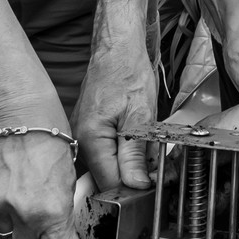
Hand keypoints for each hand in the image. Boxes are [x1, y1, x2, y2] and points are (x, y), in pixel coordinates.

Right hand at [0, 127, 93, 238]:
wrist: (23, 116)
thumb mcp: (71, 187)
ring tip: (24, 199)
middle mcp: (24, 214)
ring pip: (6, 237)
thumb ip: (69, 223)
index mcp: (53, 213)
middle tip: (42, 234)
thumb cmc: (52, 145)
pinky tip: (8, 187)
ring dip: (16, 228)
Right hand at [74, 25, 155, 188]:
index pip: (109, 184)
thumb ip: (136, 156)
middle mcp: (81, 139)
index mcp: (91, 138)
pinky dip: (124, 152)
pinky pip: (106, 152)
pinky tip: (136, 140)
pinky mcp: (89, 130)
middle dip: (133, 178)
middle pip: (106, 178)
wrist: (117, 48)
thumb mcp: (140, 117)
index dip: (133, 189)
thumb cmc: (128, 73)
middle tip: (157, 167)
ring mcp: (83, 135)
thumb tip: (137, 186)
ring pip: (108, 166)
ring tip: (148, 147)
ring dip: (130, 165)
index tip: (154, 183)